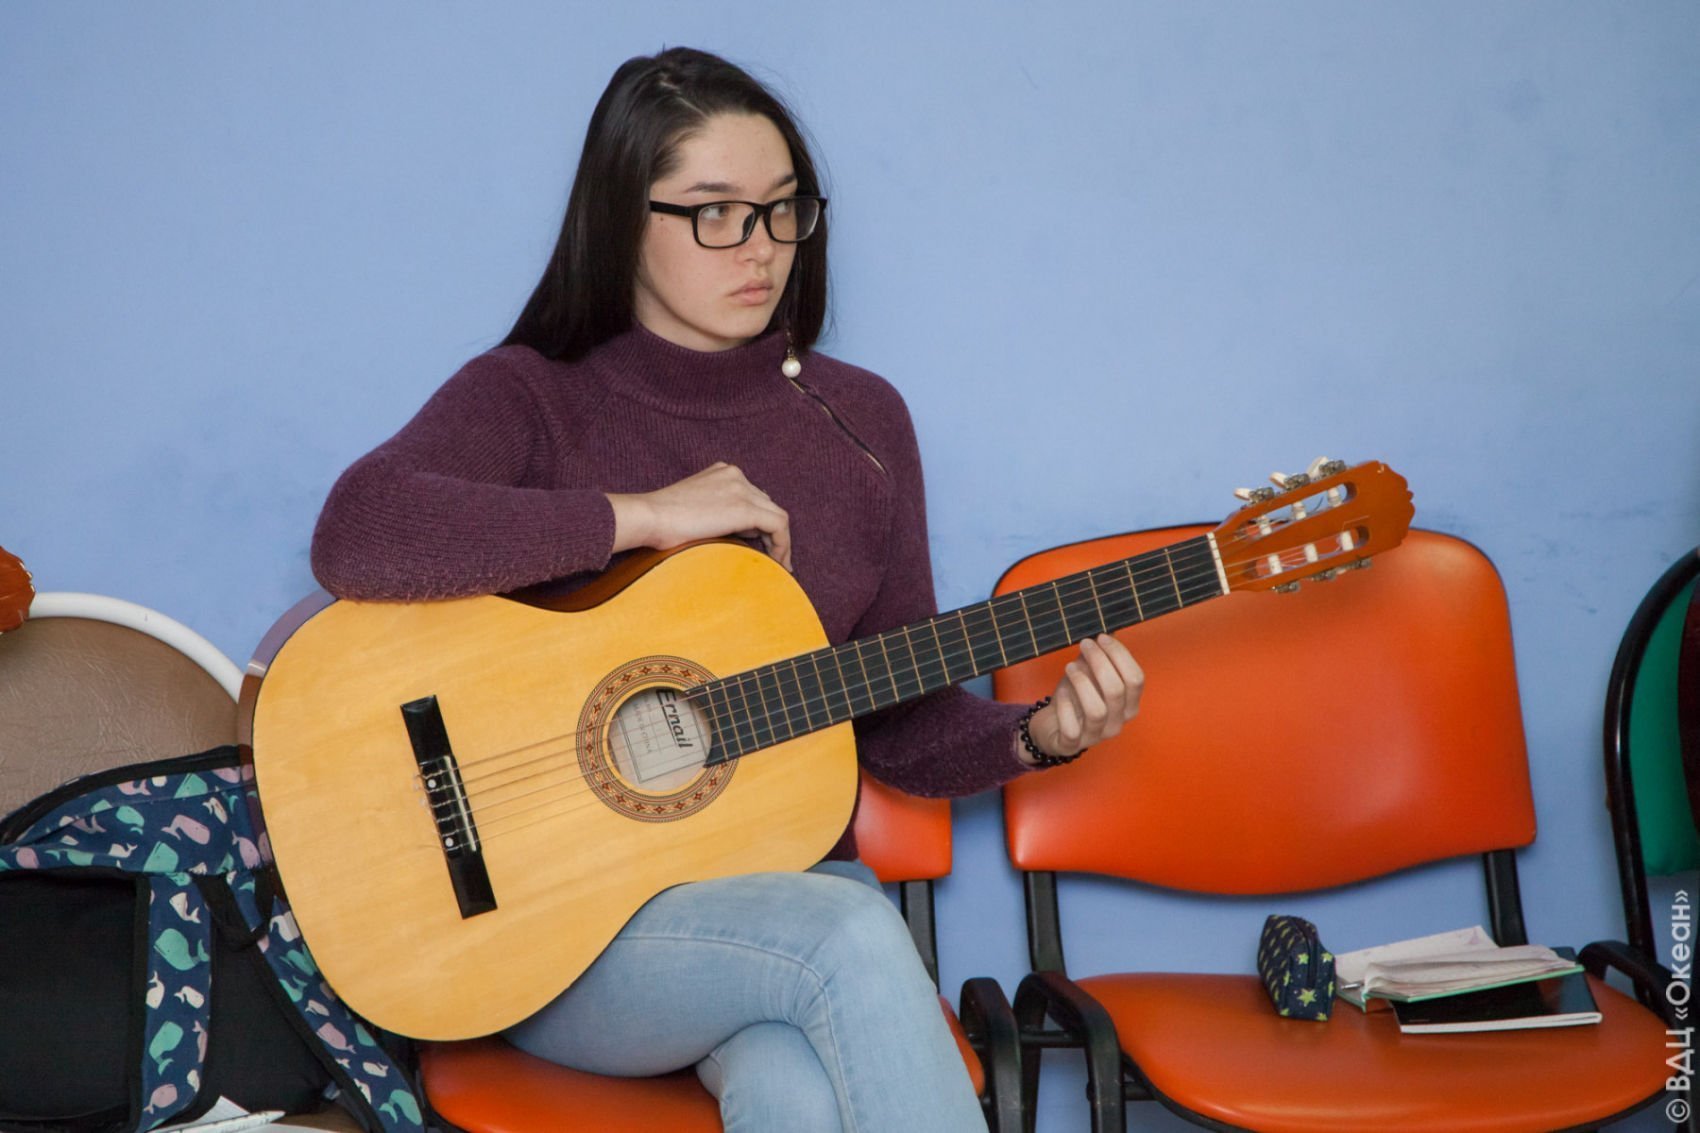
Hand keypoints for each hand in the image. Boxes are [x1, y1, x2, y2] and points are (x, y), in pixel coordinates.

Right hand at [607, 462, 791, 569]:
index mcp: (721, 472)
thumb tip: (736, 535)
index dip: (759, 523)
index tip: (762, 544)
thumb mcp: (693, 510)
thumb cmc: (660, 522)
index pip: (751, 497)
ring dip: (780, 541)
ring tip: (780, 564)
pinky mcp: (744, 508)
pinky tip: (779, 564)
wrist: (649, 517)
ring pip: (776, 515)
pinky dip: (783, 545)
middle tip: (774, 559)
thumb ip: (715, 514)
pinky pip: (778, 525)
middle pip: (765, 505)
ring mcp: (741, 488)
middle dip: (771, 533)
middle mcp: (734, 475)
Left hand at [1018, 634, 1143, 764]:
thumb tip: (1102, 634)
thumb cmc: (1074, 698)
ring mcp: (1095, 736)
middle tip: (1085, 644)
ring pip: (1097, 711)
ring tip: (1070, 666)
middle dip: (1100, 662)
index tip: (1102, 637)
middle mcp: (1117, 722)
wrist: (1052, 727)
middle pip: (1117, 691)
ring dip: (1082, 683)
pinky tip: (1059, 693)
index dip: (1120, 655)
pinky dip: (1064, 707)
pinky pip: (1071, 729)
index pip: (1136, 679)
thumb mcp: (1087, 675)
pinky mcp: (1072, 745)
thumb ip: (1097, 658)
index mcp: (1128, 705)